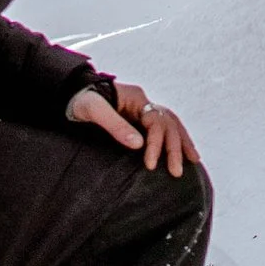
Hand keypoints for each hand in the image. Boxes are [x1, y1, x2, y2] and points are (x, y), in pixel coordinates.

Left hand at [67, 79, 198, 175]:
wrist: (71, 93)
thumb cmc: (80, 100)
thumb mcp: (93, 110)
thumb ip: (114, 125)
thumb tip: (139, 144)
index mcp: (136, 98)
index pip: (155, 122)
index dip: (156, 144)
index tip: (151, 165)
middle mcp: (144, 102)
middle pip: (168, 123)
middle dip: (174, 147)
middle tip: (176, 172)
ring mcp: (143, 109)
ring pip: (171, 124)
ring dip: (182, 142)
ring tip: (193, 160)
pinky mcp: (139, 119)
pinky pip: (163, 128)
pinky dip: (175, 139)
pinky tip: (181, 151)